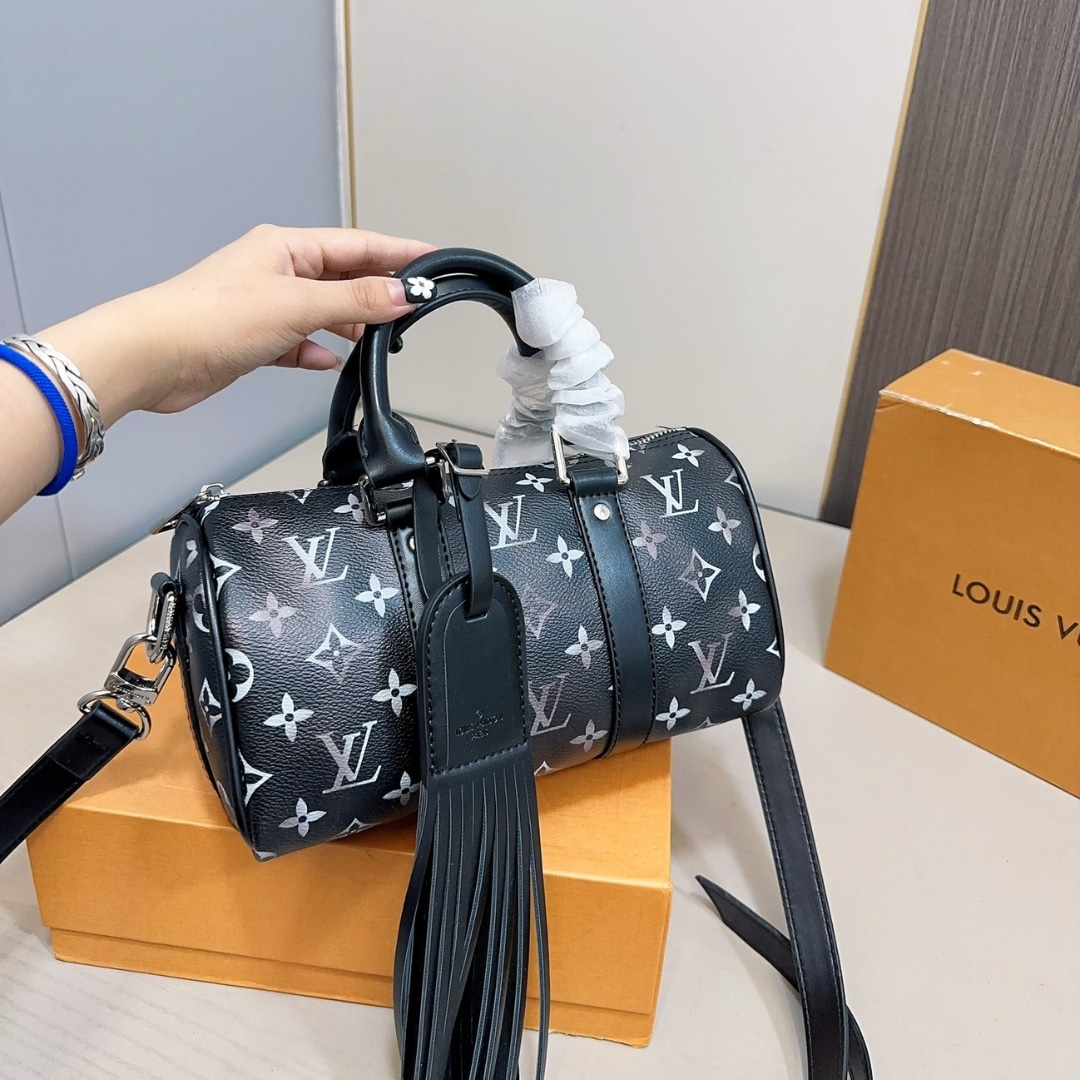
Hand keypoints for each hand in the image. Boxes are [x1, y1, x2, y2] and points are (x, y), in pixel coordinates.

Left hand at [38, 224, 434, 422]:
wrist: (153, 357)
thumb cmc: (208, 318)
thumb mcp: (297, 305)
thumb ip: (353, 300)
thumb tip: (400, 294)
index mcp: (287, 247)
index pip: (359, 244)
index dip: (400, 252)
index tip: (434, 260)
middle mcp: (276, 271)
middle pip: (344, 276)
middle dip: (378, 291)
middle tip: (414, 307)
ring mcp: (265, 305)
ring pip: (324, 310)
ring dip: (350, 323)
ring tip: (378, 339)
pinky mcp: (253, 340)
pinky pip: (299, 342)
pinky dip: (317, 351)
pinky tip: (329, 362)